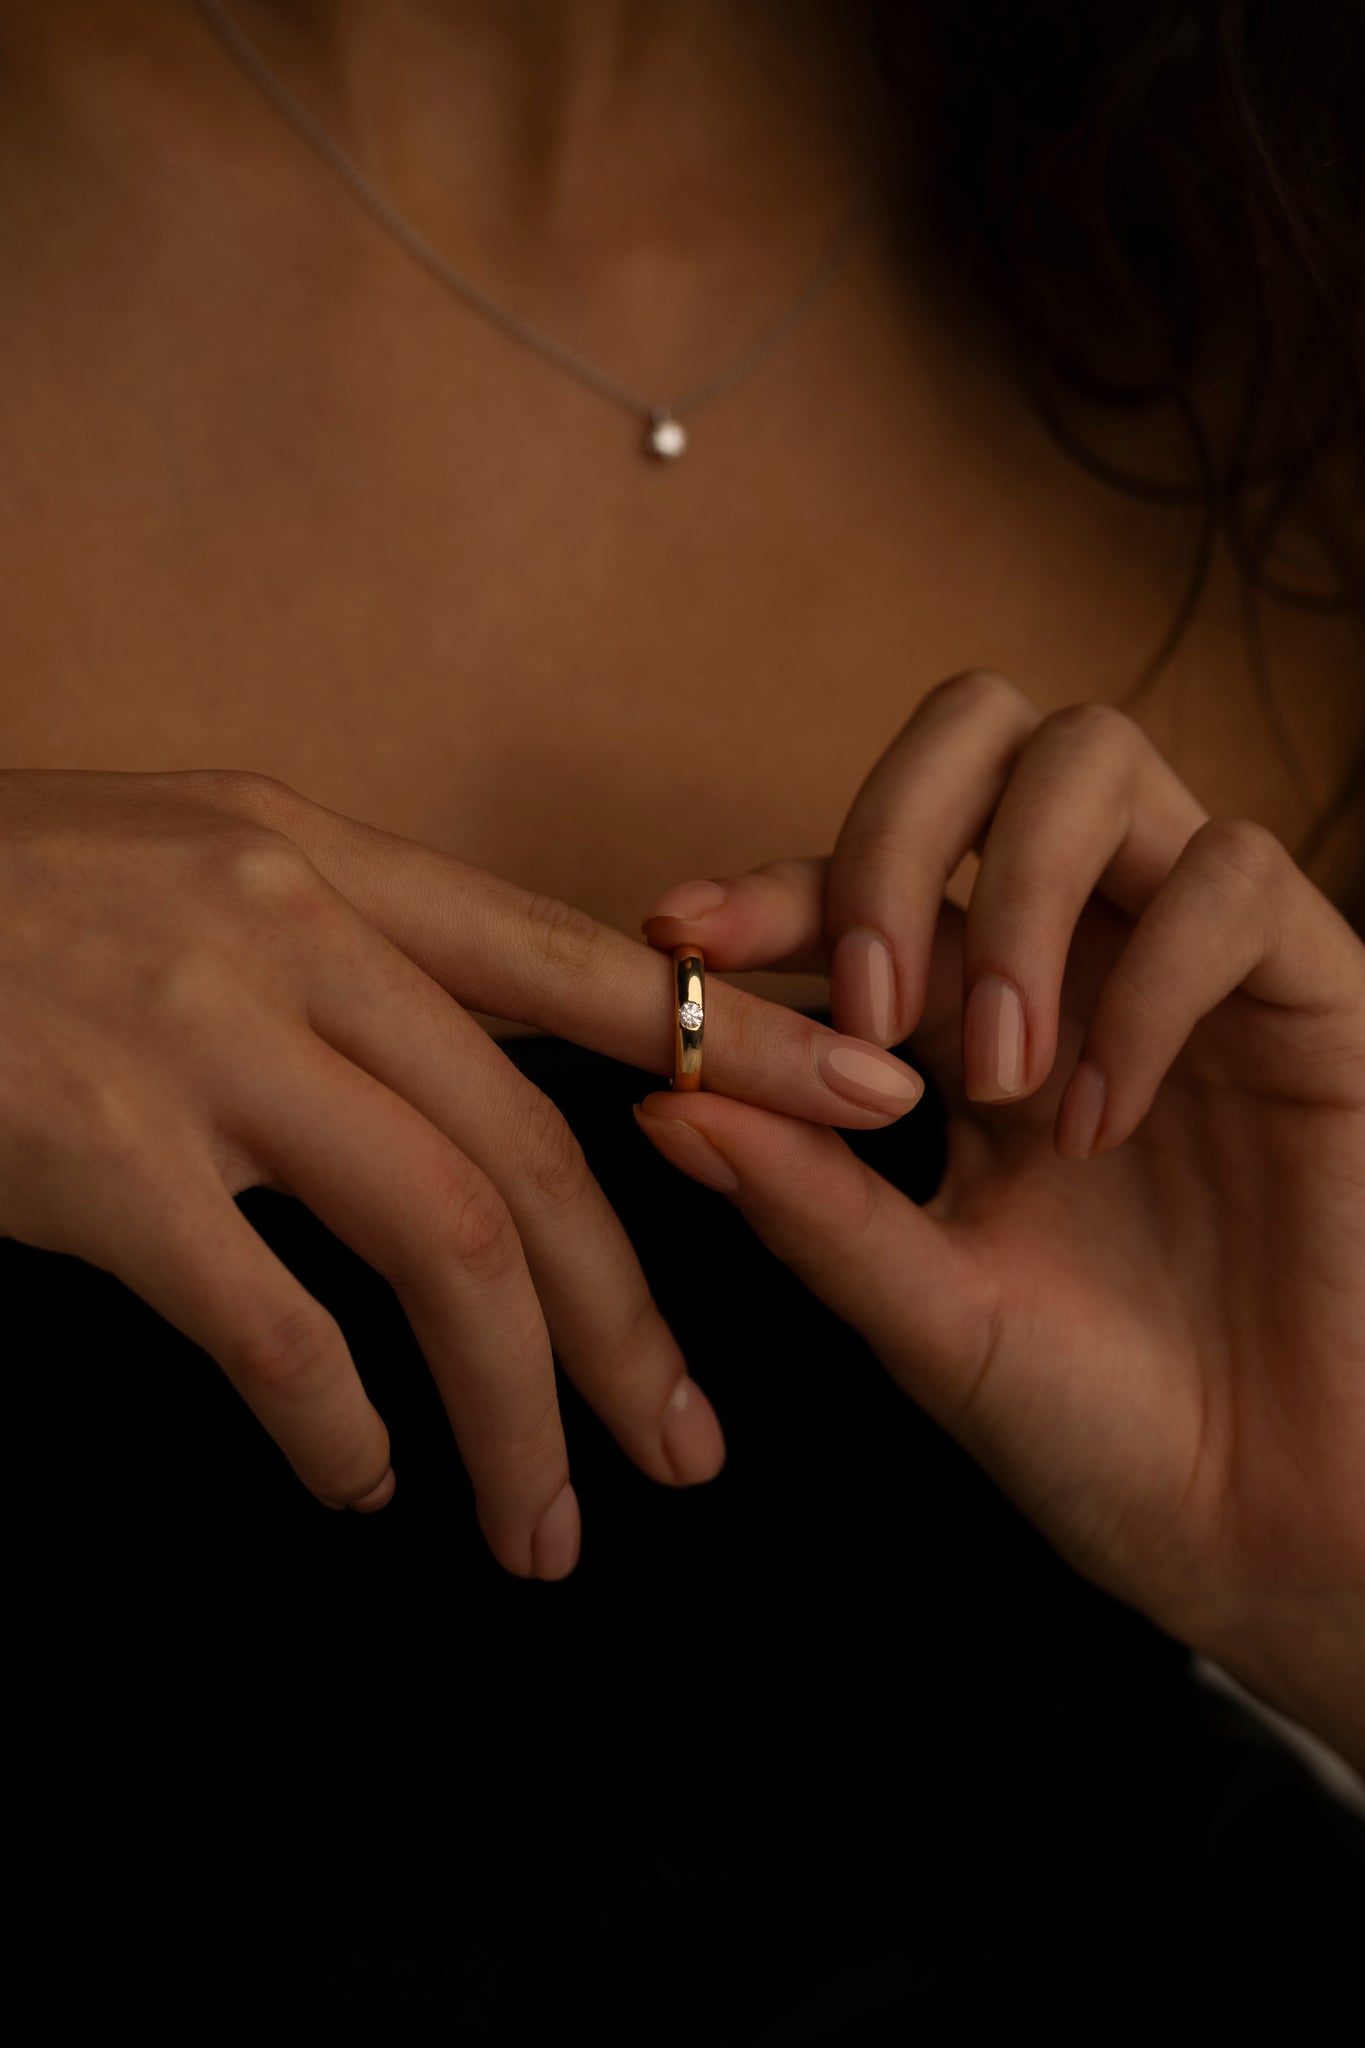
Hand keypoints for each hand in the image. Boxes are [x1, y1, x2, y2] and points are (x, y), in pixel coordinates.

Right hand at [0, 768, 922, 1578]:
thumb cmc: (4, 903)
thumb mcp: (196, 870)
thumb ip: (345, 958)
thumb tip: (476, 1084)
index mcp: (328, 862)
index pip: (585, 970)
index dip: (747, 1048)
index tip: (876, 1111)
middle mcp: (288, 937)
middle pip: (530, 1154)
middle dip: (630, 1315)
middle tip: (691, 1442)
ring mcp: (193, 1042)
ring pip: (437, 1246)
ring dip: (515, 1404)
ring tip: (547, 1524)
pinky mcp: (94, 1159)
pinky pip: (268, 1327)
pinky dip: (335, 1422)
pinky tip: (360, 1477)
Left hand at [637, 671, 1364, 1766]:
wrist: (1263, 1528)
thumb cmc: (1098, 1427)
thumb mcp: (925, 1312)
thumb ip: (807, 1204)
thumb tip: (656, 1096)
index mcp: (968, 1018)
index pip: (858, 881)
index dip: (767, 888)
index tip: (679, 941)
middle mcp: (1075, 957)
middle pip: (981, 734)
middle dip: (891, 829)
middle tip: (866, 995)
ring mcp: (1190, 961)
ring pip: (1097, 760)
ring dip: (1016, 897)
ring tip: (994, 1075)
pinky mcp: (1313, 991)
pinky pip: (1232, 876)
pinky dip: (1150, 976)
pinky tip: (1101, 1117)